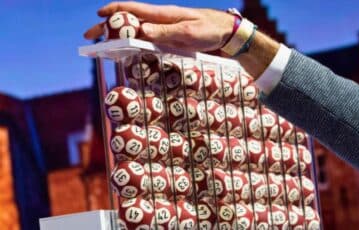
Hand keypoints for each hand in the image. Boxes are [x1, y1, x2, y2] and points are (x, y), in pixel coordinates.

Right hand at [84, 1, 234, 51]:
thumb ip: (165, 33)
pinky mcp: (168, 38)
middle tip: (91, 36)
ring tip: (103, 45)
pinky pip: (145, 39)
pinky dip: (132, 43)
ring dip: (117, 36)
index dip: (114, 10)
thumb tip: (140, 31)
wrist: (226, 34)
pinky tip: (126, 49)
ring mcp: (163, 29)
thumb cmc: (210, 30)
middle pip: (129, 20)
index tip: (98, 15)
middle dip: (108, 26)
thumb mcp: (189, 32)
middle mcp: (159, 20)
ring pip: (135, 30)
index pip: (133, 9)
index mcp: (162, 14)